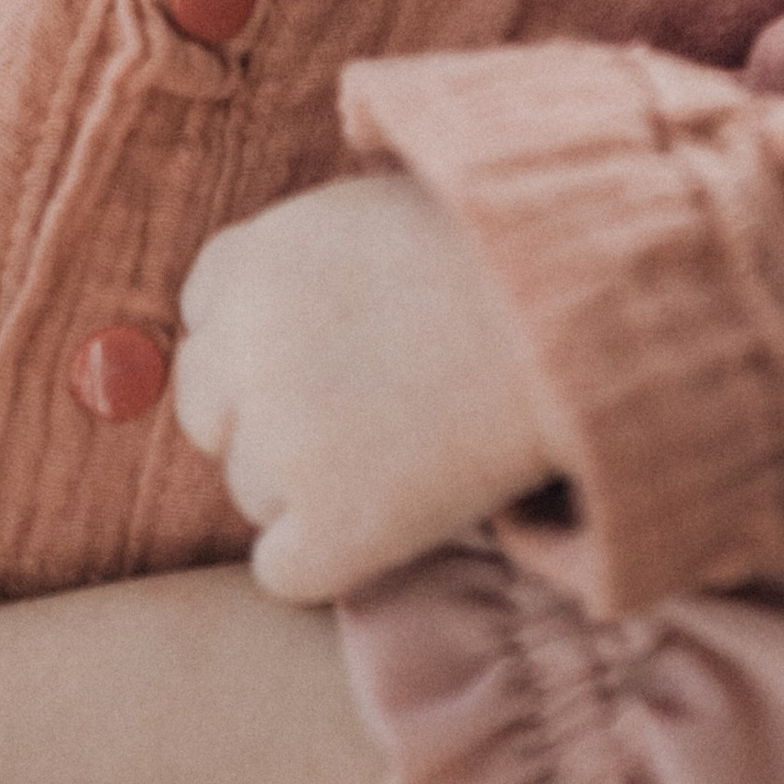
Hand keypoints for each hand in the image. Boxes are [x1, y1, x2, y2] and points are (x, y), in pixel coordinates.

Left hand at [173, 172, 564, 602]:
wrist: (580, 312)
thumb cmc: (497, 252)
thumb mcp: (374, 212)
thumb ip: (306, 261)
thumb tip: (275, 319)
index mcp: (249, 258)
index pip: (203, 323)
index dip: (264, 344)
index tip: (331, 350)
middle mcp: (241, 349)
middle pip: (208, 413)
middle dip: (269, 419)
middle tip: (364, 414)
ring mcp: (280, 445)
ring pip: (250, 494)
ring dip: (309, 488)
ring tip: (404, 452)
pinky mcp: (327, 530)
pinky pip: (282, 571)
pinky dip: (330, 559)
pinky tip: (392, 520)